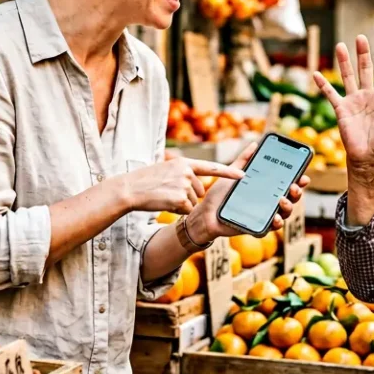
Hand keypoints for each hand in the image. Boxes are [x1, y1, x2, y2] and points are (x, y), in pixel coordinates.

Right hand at [116, 158, 244, 214]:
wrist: (130, 189)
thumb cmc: (145, 181)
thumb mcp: (165, 169)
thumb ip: (182, 172)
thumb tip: (196, 183)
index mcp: (184, 162)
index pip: (211, 167)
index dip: (229, 172)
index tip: (243, 175)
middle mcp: (186, 172)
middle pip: (199, 191)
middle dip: (188, 196)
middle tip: (168, 193)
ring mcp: (184, 185)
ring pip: (192, 202)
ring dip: (181, 204)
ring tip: (164, 196)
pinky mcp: (180, 199)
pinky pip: (186, 210)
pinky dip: (176, 210)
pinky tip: (164, 203)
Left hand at [187, 142, 309, 241]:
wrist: (204, 213)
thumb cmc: (219, 195)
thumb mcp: (232, 174)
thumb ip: (244, 160)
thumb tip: (255, 144)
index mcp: (265, 190)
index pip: (286, 185)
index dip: (298, 181)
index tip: (303, 176)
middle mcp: (267, 203)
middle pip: (290, 200)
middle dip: (296, 194)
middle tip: (294, 187)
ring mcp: (262, 216)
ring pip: (283, 214)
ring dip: (288, 208)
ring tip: (282, 200)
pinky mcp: (255, 228)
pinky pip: (268, 228)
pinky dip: (275, 224)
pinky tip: (276, 218)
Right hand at [313, 36, 373, 185]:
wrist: (367, 159)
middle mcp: (368, 97)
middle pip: (365, 70)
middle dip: (363, 54)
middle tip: (361, 38)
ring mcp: (354, 102)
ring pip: (348, 77)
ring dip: (344, 62)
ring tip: (340, 46)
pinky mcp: (341, 110)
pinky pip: (331, 94)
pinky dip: (323, 85)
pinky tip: (316, 74)